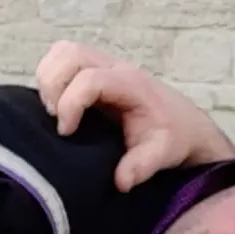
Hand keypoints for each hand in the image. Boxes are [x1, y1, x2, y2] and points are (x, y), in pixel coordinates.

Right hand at [37, 41, 234, 191]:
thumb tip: (121, 181)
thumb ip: (142, 166)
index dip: (70, 103)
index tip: (66, 132)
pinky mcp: (95, 70)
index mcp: (131, 84)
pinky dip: (52, 78)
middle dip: (53, 85)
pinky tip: (60, 107)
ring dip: (49, 79)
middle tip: (57, 118)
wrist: (185, 124)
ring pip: (63, 52)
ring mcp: (104, 65)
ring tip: (56, 112)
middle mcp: (116, 68)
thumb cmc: (173, 136)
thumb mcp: (163, 153)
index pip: (90, 79)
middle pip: (70, 54)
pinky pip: (63, 60)